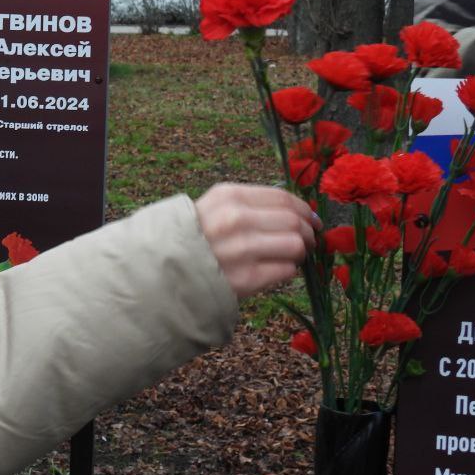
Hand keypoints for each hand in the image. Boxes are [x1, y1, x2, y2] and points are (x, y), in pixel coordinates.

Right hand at [194, 183, 317, 297]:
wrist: (163, 269)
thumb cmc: (194, 236)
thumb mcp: (214, 206)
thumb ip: (251, 204)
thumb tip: (299, 211)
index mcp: (229, 196)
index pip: (283, 198)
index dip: (304, 209)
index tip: (311, 219)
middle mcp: (236, 220)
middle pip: (294, 221)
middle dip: (307, 232)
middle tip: (308, 240)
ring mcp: (242, 249)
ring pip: (295, 245)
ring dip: (300, 252)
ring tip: (292, 256)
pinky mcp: (246, 278)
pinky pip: (286, 270)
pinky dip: (287, 270)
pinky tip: (275, 269)